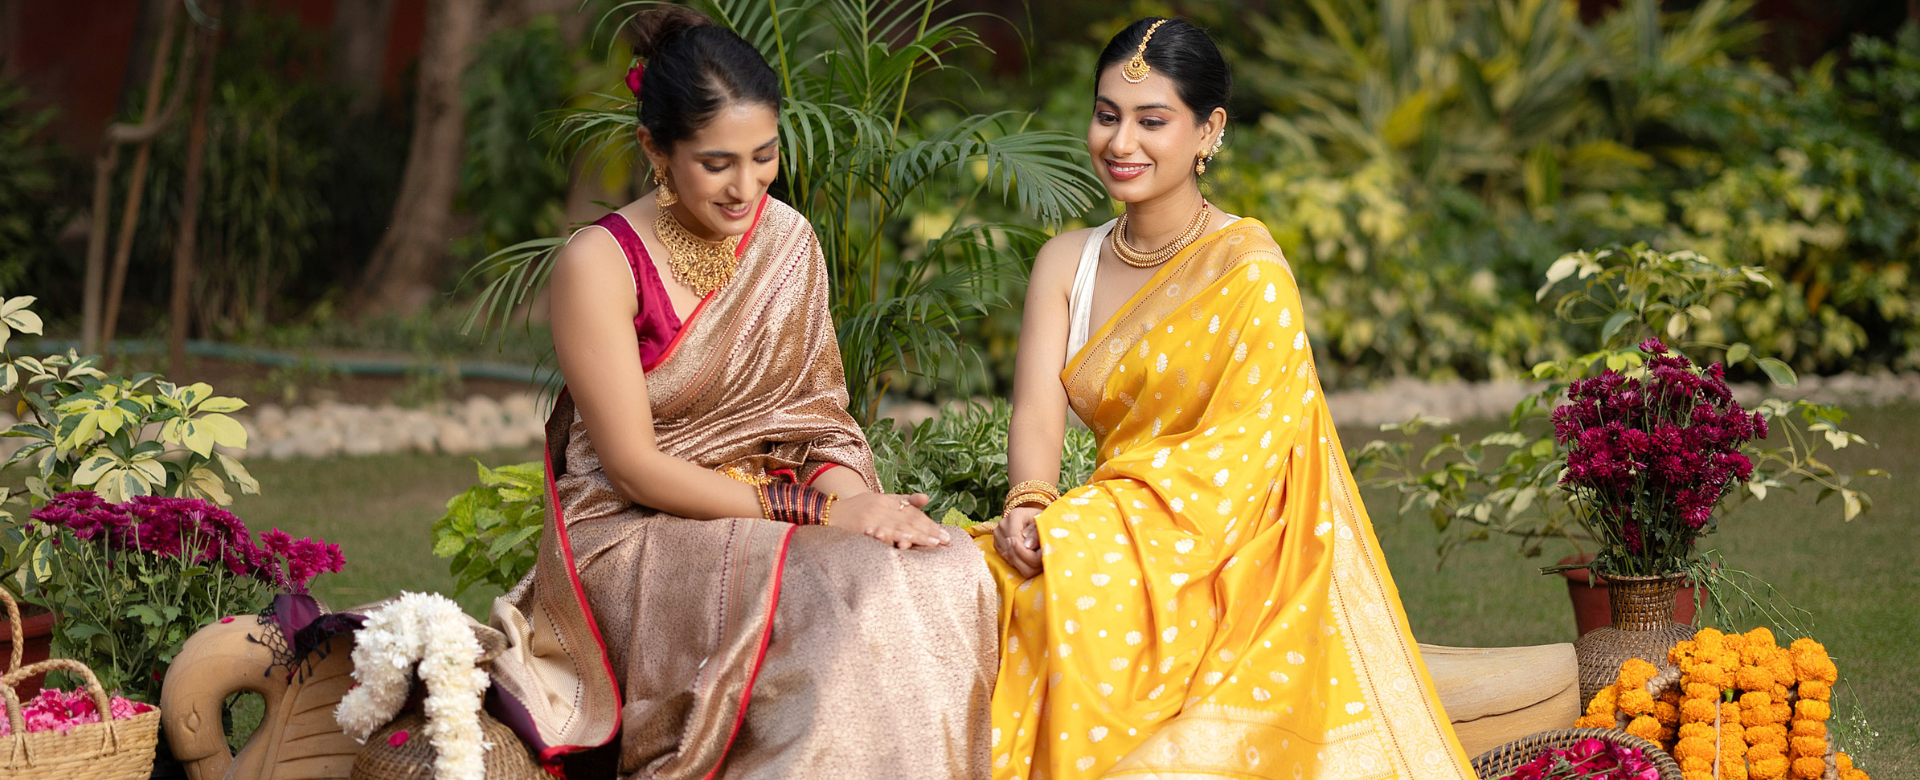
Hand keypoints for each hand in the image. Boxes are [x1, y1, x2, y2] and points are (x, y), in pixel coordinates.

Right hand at [833, 492, 949, 548]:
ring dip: (915, 534)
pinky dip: (891, 537)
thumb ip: (904, 501)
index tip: (945, 534)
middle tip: (944, 540)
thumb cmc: (858, 510)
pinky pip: (879, 533)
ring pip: (897, 526)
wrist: (828, 513)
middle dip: (928, 531)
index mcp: (887, 500)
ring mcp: (871, 516)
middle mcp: (881, 507)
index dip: (929, 523)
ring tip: (931, 542)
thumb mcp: (881, 501)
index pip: (913, 513)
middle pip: (909, 520)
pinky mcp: (860, 527)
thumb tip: (927, 498)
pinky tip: (903, 542)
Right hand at [992, 505, 1043, 578]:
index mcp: (1015, 515)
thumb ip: (1036, 534)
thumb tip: (1028, 546)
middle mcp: (1003, 524)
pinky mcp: (997, 543)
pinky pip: (1006, 559)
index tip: (1041, 555)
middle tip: (1041, 559)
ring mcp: (998, 534)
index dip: (1027, 551)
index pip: (1015, 538)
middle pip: (1010, 550)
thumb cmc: (1042, 520)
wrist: (1035, 520)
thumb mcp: (1044, 524)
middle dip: (1027, 559)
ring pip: (1009, 558)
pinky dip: (1018, 561)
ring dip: (1024, 562)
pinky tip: (1028, 556)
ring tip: (1036, 556)